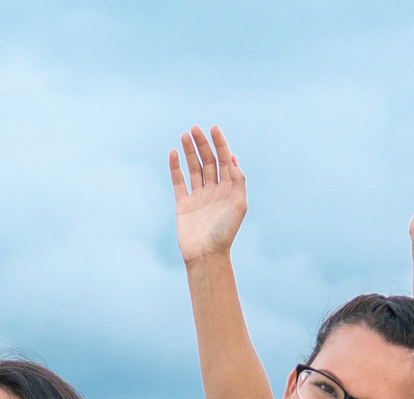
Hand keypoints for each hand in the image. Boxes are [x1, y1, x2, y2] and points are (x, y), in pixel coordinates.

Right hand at [169, 126, 247, 263]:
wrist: (206, 255)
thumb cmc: (225, 233)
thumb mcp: (239, 205)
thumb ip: (238, 181)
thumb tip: (232, 158)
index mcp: (229, 188)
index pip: (224, 160)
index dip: (220, 143)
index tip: (213, 129)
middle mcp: (214, 189)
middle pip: (208, 161)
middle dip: (202, 144)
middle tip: (195, 129)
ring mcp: (198, 196)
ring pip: (194, 168)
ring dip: (190, 152)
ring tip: (185, 135)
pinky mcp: (183, 203)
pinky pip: (178, 181)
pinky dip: (175, 167)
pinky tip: (174, 153)